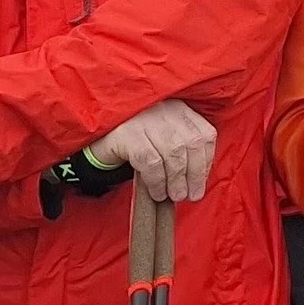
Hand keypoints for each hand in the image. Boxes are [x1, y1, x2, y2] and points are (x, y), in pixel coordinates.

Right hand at [91, 99, 217, 202]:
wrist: (96, 141)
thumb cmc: (137, 144)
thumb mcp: (164, 139)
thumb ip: (185, 150)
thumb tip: (199, 182)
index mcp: (179, 108)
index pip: (205, 134)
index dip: (206, 161)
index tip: (200, 183)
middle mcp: (164, 108)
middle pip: (191, 143)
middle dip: (195, 174)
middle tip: (190, 196)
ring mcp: (145, 118)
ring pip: (173, 152)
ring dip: (176, 180)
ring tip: (174, 196)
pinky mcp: (127, 133)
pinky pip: (151, 161)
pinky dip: (157, 181)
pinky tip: (156, 193)